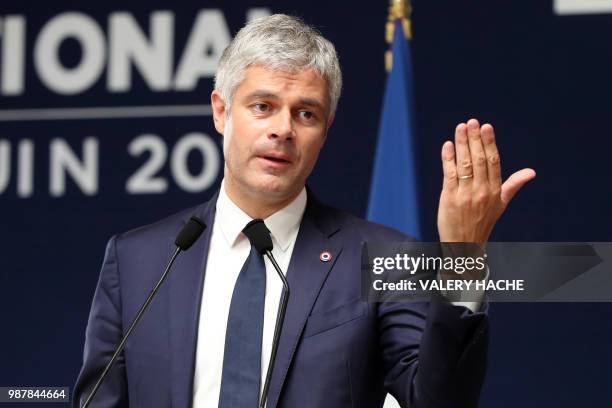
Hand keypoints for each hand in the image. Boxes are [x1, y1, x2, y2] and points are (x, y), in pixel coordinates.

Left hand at [437, 119, 535, 242]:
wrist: (464, 245)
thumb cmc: (482, 222)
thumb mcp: (501, 204)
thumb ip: (513, 185)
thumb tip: (532, 172)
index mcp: (495, 191)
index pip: (493, 162)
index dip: (490, 143)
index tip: (487, 127)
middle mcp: (482, 191)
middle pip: (479, 160)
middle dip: (475, 139)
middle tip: (472, 122)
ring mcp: (465, 195)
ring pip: (464, 164)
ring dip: (462, 144)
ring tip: (460, 127)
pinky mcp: (449, 198)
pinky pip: (449, 175)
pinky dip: (448, 159)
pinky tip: (447, 145)